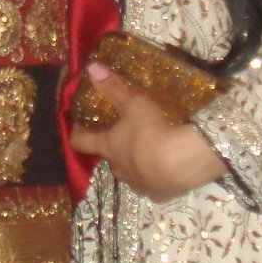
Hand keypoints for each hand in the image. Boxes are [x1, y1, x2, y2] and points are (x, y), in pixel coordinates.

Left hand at [67, 63, 225, 201]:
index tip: (81, 125)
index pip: (81, 142)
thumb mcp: (134, 104)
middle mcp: (119, 169)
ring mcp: (138, 184)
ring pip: (131, 173)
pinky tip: (168, 167)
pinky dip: (156, 176)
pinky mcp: (159, 195)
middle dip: (115, 147)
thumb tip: (91, 67)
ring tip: (150, 150)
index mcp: (108, 147)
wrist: (183, 162)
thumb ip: (114, 88)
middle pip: (110, 158)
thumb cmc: (152, 131)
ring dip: (136, 163)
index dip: (78, 133)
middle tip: (125, 133)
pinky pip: (153, 185)